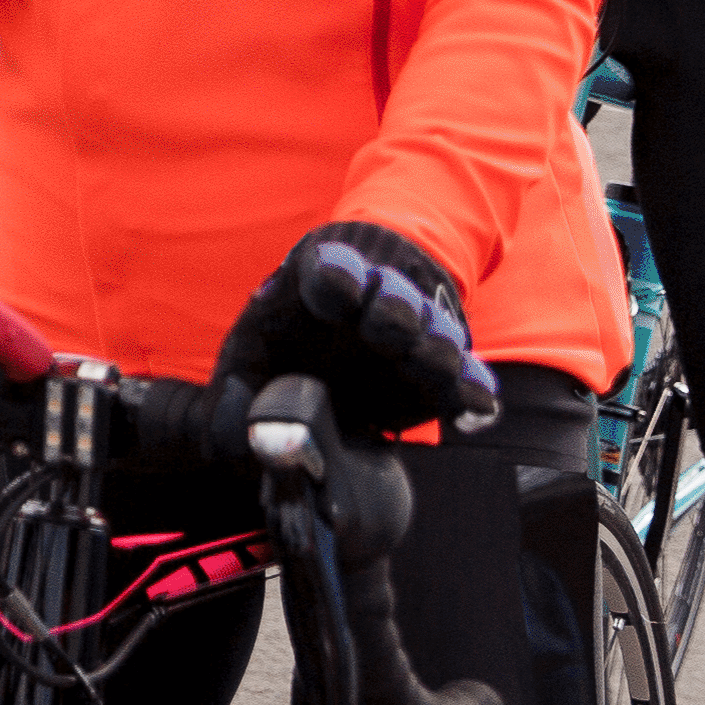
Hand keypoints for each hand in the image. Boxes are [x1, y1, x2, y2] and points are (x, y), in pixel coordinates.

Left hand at [210, 221, 498, 438]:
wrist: (309, 388)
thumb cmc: (265, 374)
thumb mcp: (235, 383)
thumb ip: (229, 409)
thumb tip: (251, 435)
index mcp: (311, 289)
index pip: (332, 269)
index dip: (340, 277)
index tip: (343, 290)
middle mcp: (367, 305)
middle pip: (393, 297)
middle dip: (395, 311)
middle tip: (392, 332)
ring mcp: (407, 338)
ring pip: (433, 332)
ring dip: (435, 349)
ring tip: (434, 367)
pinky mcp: (435, 378)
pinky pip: (462, 379)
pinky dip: (470, 390)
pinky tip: (475, 406)